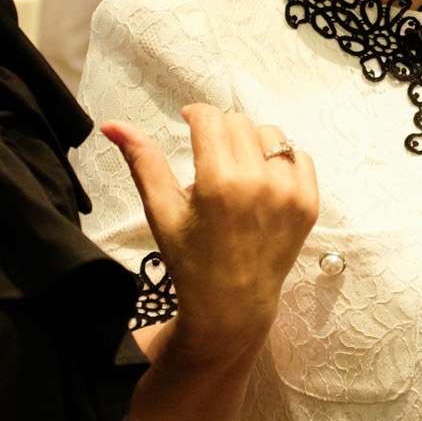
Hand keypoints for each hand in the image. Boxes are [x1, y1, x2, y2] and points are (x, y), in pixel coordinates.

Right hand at [102, 105, 318, 363]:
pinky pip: (299, 157)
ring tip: (237, 172)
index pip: (210, 118)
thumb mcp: (161, 210)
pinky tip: (263, 183)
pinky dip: (282, 162)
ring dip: (252, 144)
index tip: (189, 122)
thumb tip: (113, 124)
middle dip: (220, 133)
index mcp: (218, 182)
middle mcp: (259, 182)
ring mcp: (289, 193)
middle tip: (209, 160)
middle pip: (239, 123)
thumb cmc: (190, 259)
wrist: (231, 304)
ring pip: (271, 135)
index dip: (196, 115)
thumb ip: (142, 161)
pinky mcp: (308, 203)